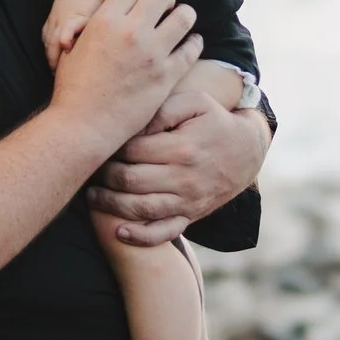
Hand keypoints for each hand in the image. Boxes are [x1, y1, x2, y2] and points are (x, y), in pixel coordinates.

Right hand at [48, 0, 201, 148]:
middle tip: (163, 8)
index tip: (138, 2)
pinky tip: (190, 43)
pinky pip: (192, 48)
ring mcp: (152, 54)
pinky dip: (194, 43)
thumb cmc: (73, 88)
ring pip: (184, 17)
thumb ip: (88, 27)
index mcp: (104, 20)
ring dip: (183, 16)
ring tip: (180, 21)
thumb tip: (98, 15)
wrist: (84, 125)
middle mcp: (131, 32)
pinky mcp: (167, 75)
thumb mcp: (73, 49)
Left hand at [84, 88, 268, 245]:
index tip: (100, 143)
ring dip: (111, 205)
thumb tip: (136, 127)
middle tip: (92, 168)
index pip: (132, 151)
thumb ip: (163, 109)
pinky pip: (164, 233)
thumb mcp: (195, 103)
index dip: (111, 148)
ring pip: (140, 209)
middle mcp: (184, 178)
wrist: (247, 152)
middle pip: (131, 181)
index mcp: (182, 148)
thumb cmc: (214, 121)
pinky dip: (140, 237)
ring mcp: (187, 201)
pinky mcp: (191, 216)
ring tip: (92, 195)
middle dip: (104, 175)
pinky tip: (120, 232)